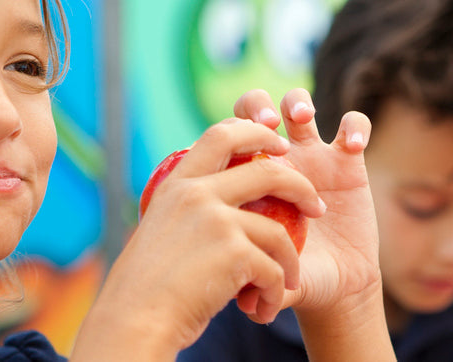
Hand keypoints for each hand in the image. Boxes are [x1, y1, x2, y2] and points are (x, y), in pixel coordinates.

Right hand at [75, 118, 328, 356]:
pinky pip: (274, 270)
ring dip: (290, 262)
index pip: (221, 134)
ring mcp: (217, 221)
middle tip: (316, 206)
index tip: (278, 144)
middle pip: (267, 170)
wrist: (135, 321)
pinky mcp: (235, 253)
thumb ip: (189, 211)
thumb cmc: (146, 287)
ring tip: (289, 282)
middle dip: (300, 185)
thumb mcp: (162, 230)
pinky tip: (264, 309)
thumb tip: (222, 204)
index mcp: (177, 185)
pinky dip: (274, 293)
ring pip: (278, 232)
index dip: (256, 132)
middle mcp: (197, 194)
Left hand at [231, 88, 380, 317]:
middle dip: (258, 106)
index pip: (227, 136)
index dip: (229, 132)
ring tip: (303, 120)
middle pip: (257, 107)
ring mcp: (313, 156)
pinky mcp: (349, 160)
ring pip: (299, 104)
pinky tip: (351, 145)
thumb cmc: (294, 277)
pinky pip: (354, 125)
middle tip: (268, 124)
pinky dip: (354, 125)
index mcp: (248, 178)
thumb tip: (239, 299)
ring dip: (298, 103)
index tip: (237, 149)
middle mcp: (276, 160)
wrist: (335, 285)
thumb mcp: (271, 275)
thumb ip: (255, 278)